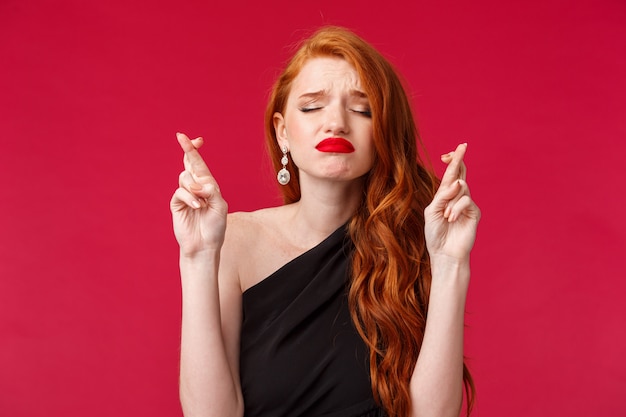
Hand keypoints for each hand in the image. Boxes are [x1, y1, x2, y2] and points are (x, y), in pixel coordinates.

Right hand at [170, 132, 227, 255]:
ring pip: (185, 177)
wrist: (204, 245)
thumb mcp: (220, 206)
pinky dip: (190, 198)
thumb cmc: (215, 227)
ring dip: (194, 187)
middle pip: (189, 163)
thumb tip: (197, 184)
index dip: (195, 150)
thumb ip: (211, 191)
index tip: (196, 139)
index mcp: (208, 186)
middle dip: (187, 149)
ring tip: (201, 203)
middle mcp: (195, 187)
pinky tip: (197, 207)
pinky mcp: (176, 204)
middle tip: (181, 136)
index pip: (200, 164)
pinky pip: (180, 192)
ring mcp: (185, 195)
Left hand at [424, 143, 480, 261]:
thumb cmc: (435, 234)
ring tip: (447, 217)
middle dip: (459, 159)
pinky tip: (452, 219)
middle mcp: (457, 197)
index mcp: (445, 195)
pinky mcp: (474, 212)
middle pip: (460, 173)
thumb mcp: (432, 212)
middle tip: (462, 145)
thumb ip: (442, 196)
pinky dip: (457, 208)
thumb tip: (458, 182)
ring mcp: (467, 204)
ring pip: (461, 188)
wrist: (444, 253)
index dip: (451, 161)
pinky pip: (466, 201)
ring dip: (451, 201)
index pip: (450, 174)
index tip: (447, 153)